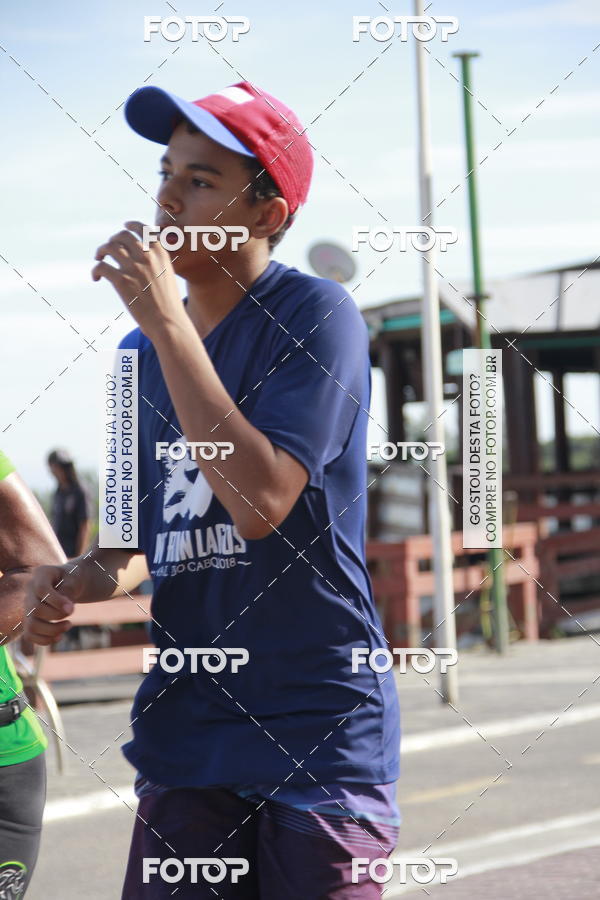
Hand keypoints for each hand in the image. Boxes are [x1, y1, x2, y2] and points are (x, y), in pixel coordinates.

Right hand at [24, 564, 84, 645]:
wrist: (69, 582)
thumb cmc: (73, 579)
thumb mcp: (75, 578)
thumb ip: (69, 589)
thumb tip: (64, 608)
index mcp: (40, 574)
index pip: (41, 589)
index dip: (56, 601)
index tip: (71, 609)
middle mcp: (29, 590)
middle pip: (35, 610)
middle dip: (56, 615)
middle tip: (71, 612)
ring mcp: (27, 606)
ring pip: (31, 626)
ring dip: (52, 630)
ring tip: (68, 625)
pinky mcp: (29, 620)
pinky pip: (30, 636)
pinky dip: (45, 640)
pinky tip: (59, 636)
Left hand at [92, 221, 183, 338]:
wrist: (168, 322)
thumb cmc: (169, 305)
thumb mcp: (168, 277)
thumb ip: (157, 264)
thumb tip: (142, 260)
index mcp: (160, 254)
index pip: (144, 229)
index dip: (132, 225)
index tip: (125, 226)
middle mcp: (147, 256)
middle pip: (122, 236)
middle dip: (113, 240)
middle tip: (108, 249)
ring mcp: (133, 267)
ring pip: (109, 247)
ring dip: (101, 251)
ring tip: (99, 258)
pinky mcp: (121, 280)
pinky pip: (101, 267)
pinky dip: (95, 270)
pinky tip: (96, 278)